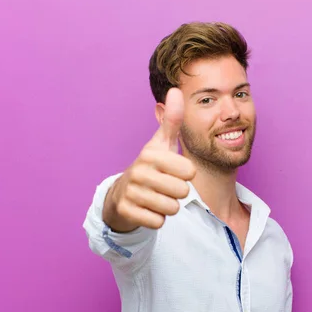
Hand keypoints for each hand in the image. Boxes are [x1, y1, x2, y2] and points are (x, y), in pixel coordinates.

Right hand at [103, 88, 196, 231]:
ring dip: (168, 207)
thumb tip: (176, 90)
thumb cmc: (149, 167)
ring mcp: (131, 192)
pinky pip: (158, 222)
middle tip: (165, 187)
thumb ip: (172, 121)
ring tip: (157, 197)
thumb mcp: (160, 144)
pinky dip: (157, 219)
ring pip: (172, 208)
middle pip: (183, 192)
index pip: (189, 171)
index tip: (173, 171)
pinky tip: (148, 209)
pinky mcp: (127, 211)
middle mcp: (139, 171)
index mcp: (151, 154)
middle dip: (178, 193)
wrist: (121, 194)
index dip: (186, 175)